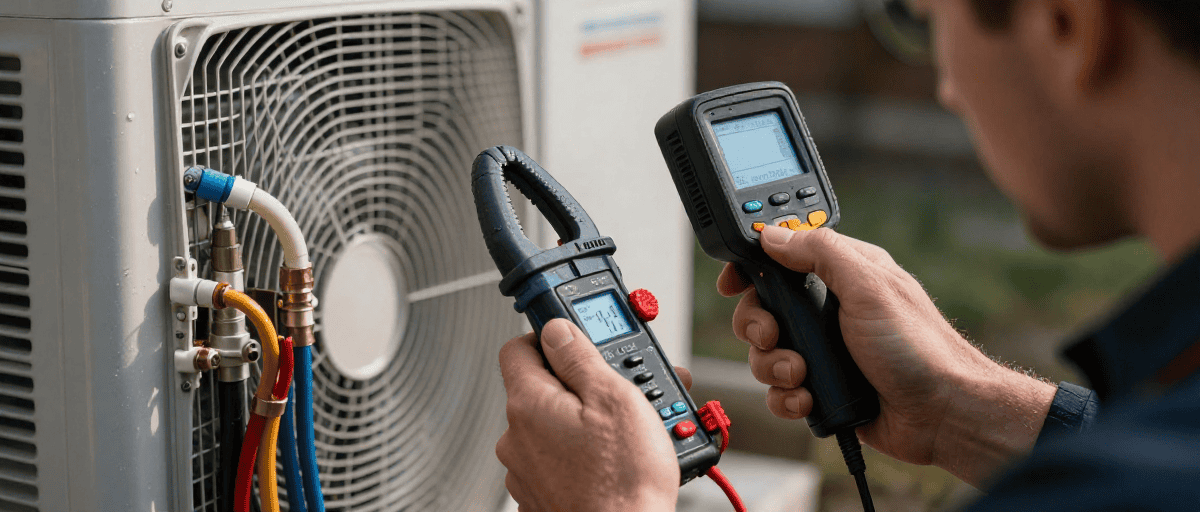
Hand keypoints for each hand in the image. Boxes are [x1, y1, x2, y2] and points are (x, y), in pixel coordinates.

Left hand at [495, 319, 682, 511]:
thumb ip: (579, 357)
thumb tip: (557, 330)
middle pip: (542, 389)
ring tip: (628, 430)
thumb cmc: (623, 480)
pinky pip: (557, 460)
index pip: (517, 348)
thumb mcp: (614, 397)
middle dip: (581, 384)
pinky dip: (581, 453)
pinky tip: (611, 458)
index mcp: (528, 404)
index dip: (549, 337)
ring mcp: (526, 471)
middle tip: (621, 388)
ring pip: (553, 426)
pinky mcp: (540, 495)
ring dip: (585, 421)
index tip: (577, 341)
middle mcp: (516, 438)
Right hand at [719, 226, 1055, 485]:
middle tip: (774, 334)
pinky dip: (786, 398)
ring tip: (802, 374)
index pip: (781, 258)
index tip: (734, 283)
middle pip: (763, 308)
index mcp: (841, 274)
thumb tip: (772, 234)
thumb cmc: (920, 347)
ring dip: (773, 366)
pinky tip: (808, 398)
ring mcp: (824, 350)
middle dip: (758, 325)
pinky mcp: (822, 387)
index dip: (751, 267)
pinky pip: (779, 391)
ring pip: (765, 352)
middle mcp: (829, 310)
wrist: (943, 415)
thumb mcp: (869, 285)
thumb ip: (819, 252)